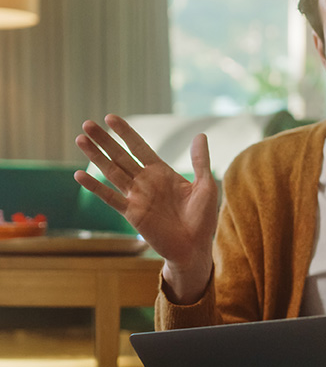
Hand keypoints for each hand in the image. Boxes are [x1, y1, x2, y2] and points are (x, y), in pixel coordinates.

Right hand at [73, 114, 218, 300]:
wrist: (195, 248)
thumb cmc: (203, 219)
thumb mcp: (205, 186)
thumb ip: (200, 161)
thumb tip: (200, 135)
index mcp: (162, 173)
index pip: (139, 147)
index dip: (125, 133)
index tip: (110, 118)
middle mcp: (146, 182)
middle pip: (121, 156)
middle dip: (104, 140)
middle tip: (86, 124)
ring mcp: (137, 197)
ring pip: (112, 172)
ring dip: (95, 156)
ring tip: (80, 139)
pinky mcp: (132, 213)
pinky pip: (110, 197)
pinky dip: (95, 187)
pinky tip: (80, 175)